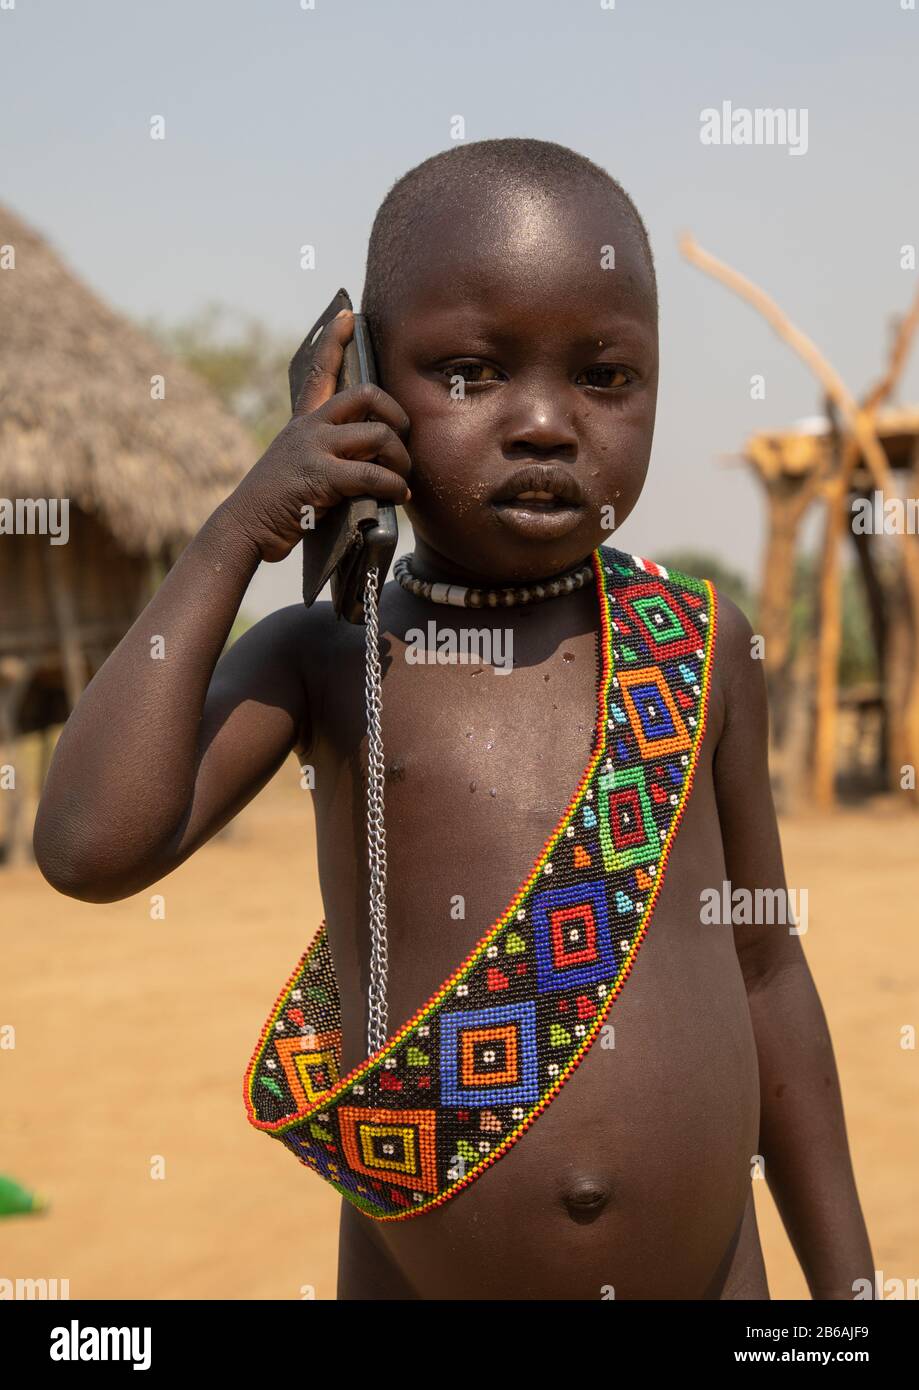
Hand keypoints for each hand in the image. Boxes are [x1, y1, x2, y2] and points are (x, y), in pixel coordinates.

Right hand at [222, 309, 411, 561]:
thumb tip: (369, 462)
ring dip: (401, 458)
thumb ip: (327, 455)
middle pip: (367, 394)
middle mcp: (308, 427)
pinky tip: (398, 496)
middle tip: (404, 439)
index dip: (334, 339)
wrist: (245, 526)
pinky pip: (373, 474)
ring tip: (403, 478)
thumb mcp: (299, 467)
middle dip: (398, 414)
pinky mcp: (321, 476)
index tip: (347, 311)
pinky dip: (393, 486)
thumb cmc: (277, 505)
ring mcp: (314, 448)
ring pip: (378, 434)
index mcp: (303, 422)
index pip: (320, 371)